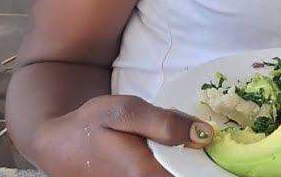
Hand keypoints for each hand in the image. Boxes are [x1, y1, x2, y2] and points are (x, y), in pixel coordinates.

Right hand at [34, 94, 213, 176]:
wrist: (58, 146)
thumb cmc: (90, 125)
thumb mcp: (126, 111)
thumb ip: (165, 123)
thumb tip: (205, 135)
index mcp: (146, 173)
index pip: (195, 174)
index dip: (212, 163)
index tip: (222, 149)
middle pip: (189, 176)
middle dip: (202, 162)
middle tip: (209, 142)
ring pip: (179, 176)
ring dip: (192, 165)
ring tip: (196, 148)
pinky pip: (170, 176)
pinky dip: (180, 167)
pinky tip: (181, 154)